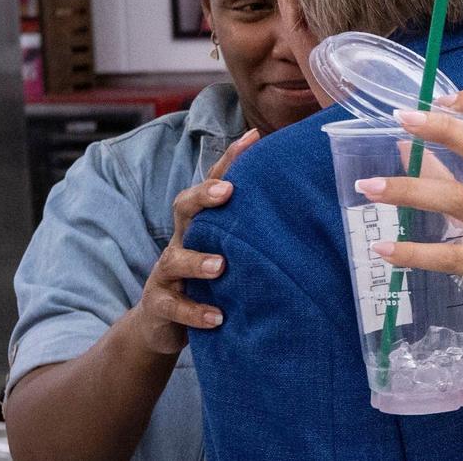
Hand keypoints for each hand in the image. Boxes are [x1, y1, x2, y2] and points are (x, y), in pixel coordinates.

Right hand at [129, 129, 258, 354]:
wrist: (163, 323)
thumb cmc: (207, 277)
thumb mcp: (229, 249)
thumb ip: (254, 227)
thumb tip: (303, 200)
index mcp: (200, 223)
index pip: (212, 184)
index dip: (229, 160)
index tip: (254, 138)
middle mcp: (181, 240)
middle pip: (183, 208)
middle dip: (203, 197)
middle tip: (225, 192)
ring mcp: (167, 272)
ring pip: (175, 259)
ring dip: (197, 261)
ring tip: (221, 266)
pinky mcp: (160, 304)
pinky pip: (173, 306)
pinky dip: (195, 311)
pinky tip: (218, 316)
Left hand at [353, 89, 462, 345]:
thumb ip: (451, 176)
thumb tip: (404, 148)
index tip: (438, 99)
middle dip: (444, 129)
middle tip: (402, 120)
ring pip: (460, 200)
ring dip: (409, 191)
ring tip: (369, 187)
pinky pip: (451, 256)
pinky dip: (413, 252)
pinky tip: (383, 250)